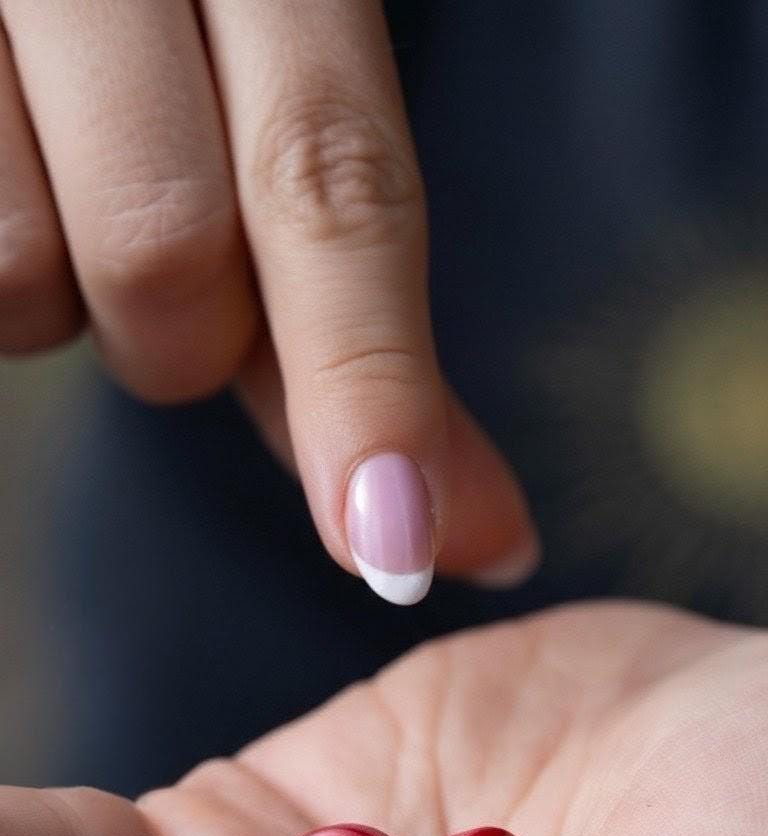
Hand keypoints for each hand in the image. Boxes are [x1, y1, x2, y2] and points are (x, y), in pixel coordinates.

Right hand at [0, 0, 535, 595]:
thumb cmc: (177, 60)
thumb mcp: (281, 141)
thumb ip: (367, 327)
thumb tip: (479, 539)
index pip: (333, 179)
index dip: (366, 378)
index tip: (392, 544)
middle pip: (166, 253)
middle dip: (190, 342)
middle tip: (186, 292)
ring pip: (28, 270)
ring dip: (74, 306)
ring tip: (81, 208)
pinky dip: (8, 284)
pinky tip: (21, 195)